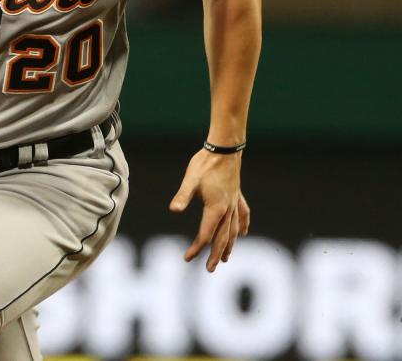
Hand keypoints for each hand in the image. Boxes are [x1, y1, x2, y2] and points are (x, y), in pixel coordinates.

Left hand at [169, 149, 250, 272]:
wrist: (224, 148)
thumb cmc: (205, 163)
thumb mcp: (190, 180)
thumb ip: (182, 196)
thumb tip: (173, 210)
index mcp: (216, 208)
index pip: (205, 234)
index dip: (196, 248)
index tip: (187, 258)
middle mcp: (228, 209)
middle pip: (222, 237)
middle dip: (216, 254)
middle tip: (211, 269)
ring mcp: (234, 203)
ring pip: (234, 230)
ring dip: (229, 244)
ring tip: (226, 258)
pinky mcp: (236, 195)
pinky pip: (243, 215)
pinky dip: (243, 226)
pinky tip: (244, 233)